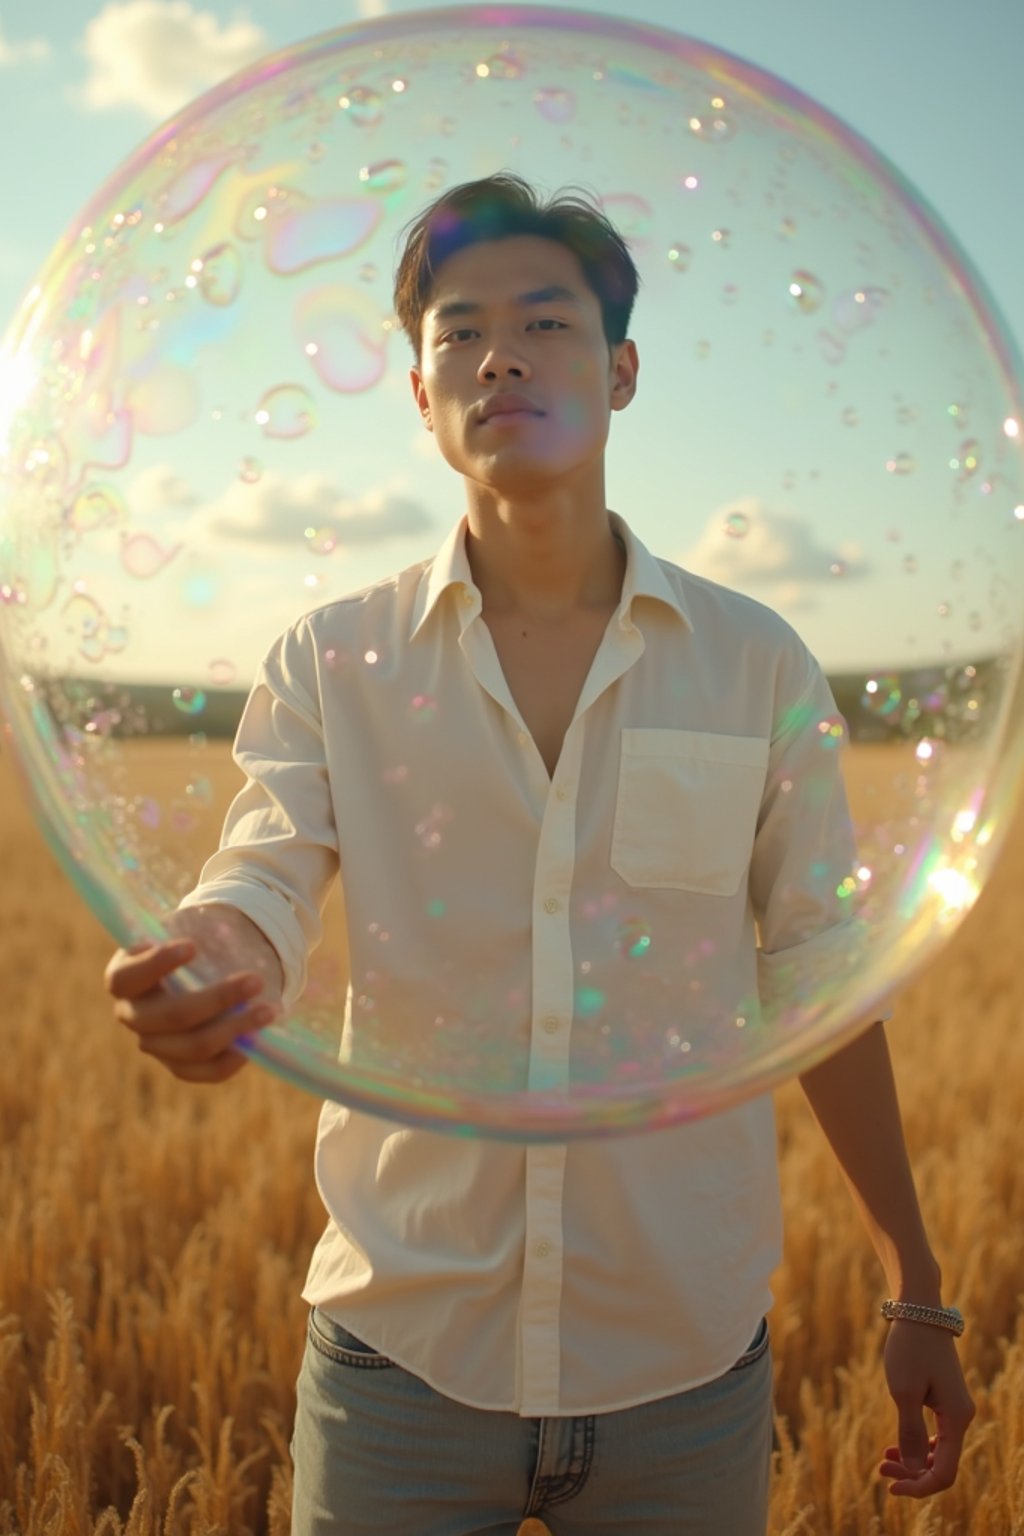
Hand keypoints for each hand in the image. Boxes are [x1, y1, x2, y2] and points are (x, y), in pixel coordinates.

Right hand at [105, 904, 284, 1083]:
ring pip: (193, 1046)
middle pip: (173, 1015)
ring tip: (269, 1011)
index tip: (192, 946)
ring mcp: (153, 1044)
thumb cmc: (186, 949)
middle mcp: (131, 1015)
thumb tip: (228, 934)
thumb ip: (195, 935)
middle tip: (256, 980)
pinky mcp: (176, 1065)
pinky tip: (251, 1045)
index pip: (126, 978)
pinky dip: (229, 1061)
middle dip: (219, 998)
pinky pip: (203, 1072)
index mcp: (123, 979)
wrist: (189, 976)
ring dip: (235, 1028)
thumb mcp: (183, 933)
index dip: (157, 964)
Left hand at [879, 1320, 974, 1497]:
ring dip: (913, 1462)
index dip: (919, 1486)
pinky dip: (916, 1445)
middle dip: (913, 1474)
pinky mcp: (943, 1399)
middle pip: (942, 1465)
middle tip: (880, 1470)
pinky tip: (895, 1447)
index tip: (890, 1486)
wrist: (918, 1310)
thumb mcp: (904, 1392)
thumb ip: (910, 1433)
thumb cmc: (909, 1348)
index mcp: (957, 1419)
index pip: (945, 1473)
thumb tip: (915, 1471)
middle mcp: (961, 1417)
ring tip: (884, 1460)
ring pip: (938, 1451)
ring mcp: (954, 1408)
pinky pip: (935, 1435)